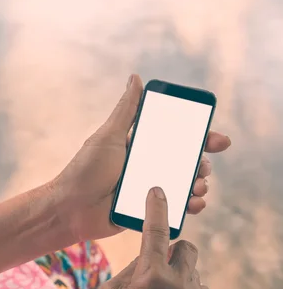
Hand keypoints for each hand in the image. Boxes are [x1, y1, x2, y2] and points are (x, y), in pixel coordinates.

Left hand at [50, 74, 231, 240]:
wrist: (70, 209)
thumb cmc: (85, 170)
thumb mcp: (108, 137)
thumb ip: (125, 110)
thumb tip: (135, 77)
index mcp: (140, 146)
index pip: (176, 138)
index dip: (200, 137)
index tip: (217, 140)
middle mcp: (147, 166)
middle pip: (186, 162)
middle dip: (202, 164)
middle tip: (202, 167)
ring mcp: (148, 189)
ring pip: (184, 185)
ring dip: (199, 184)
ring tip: (198, 186)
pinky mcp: (147, 211)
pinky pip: (174, 208)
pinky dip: (189, 206)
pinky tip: (194, 204)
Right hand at [99, 188, 213, 288]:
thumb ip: (134, 266)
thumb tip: (151, 253)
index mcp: (150, 275)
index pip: (155, 231)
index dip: (156, 207)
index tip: (158, 192)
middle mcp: (178, 283)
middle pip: (186, 246)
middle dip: (173, 250)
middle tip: (158, 266)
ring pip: (192, 269)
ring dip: (178, 275)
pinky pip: (199, 288)